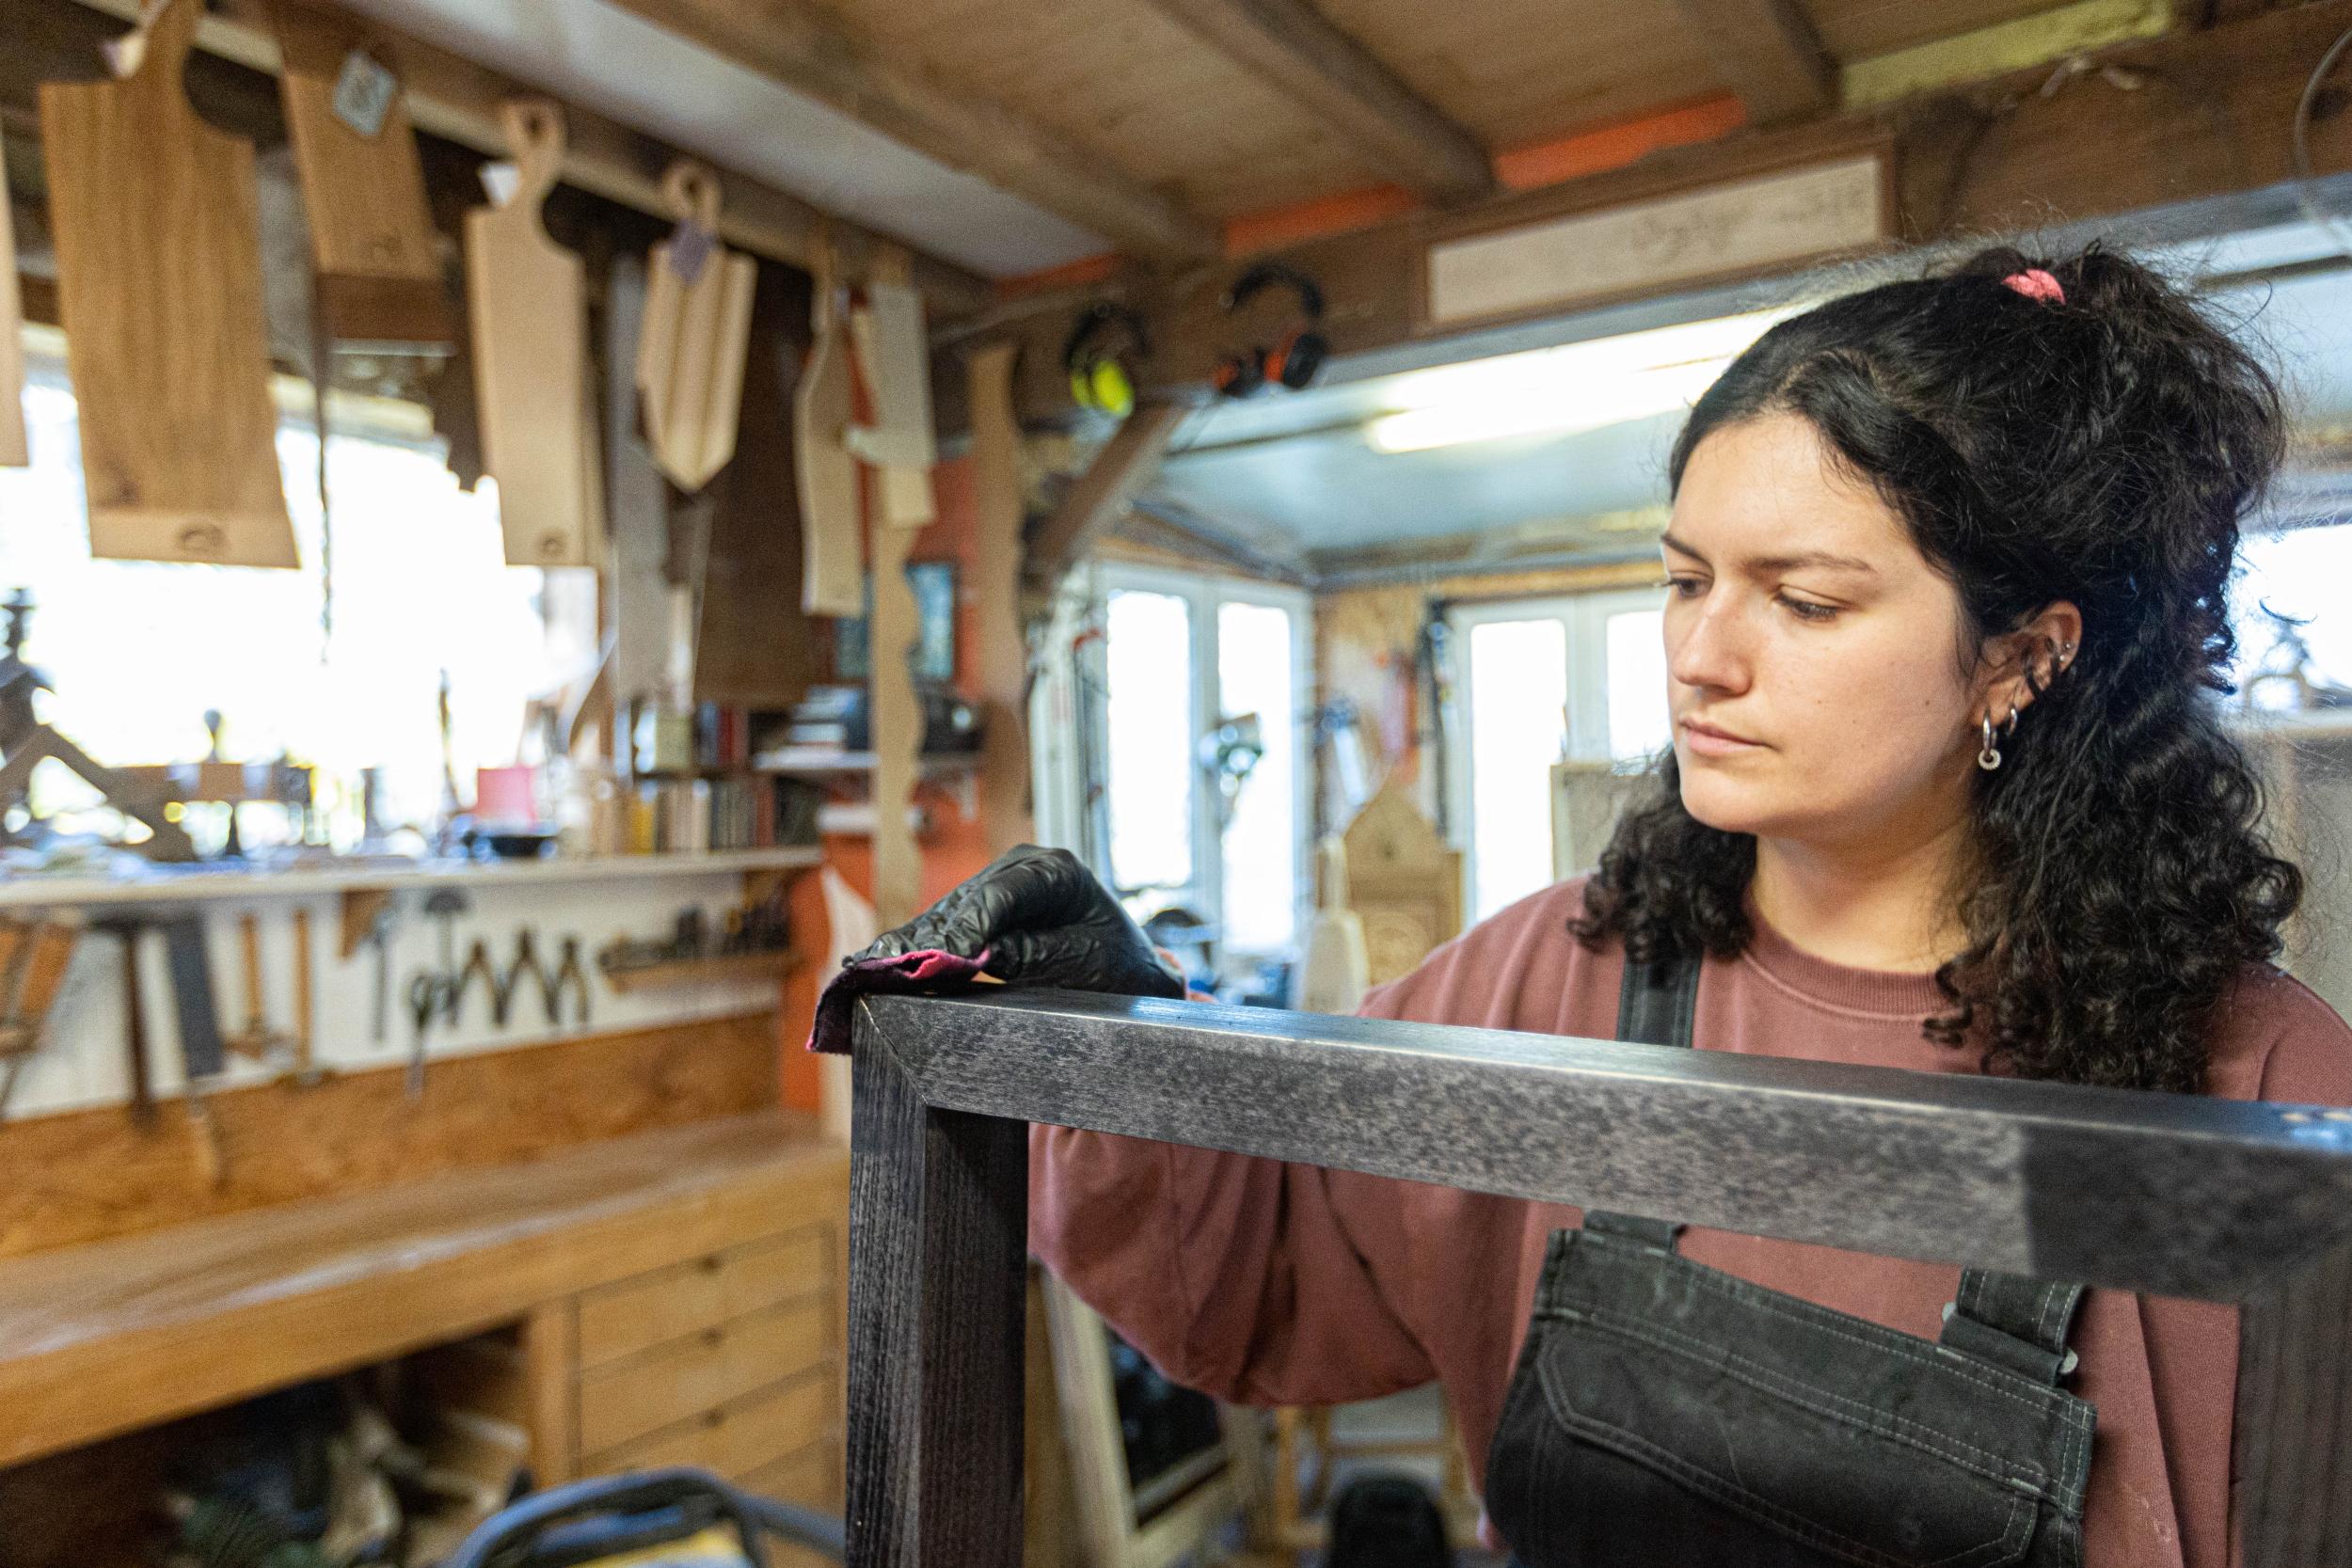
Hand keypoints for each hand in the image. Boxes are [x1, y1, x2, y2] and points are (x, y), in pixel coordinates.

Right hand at [853, 845, 1184, 998]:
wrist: (1135, 980)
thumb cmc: (1121, 970)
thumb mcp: (1084, 963)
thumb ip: (1033, 954)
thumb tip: (978, 955)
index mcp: (1056, 871)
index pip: (1000, 894)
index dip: (965, 927)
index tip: (941, 959)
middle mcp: (1023, 868)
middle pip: (964, 902)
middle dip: (927, 938)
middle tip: (888, 968)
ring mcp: (1001, 887)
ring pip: (948, 915)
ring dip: (910, 944)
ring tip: (869, 965)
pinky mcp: (985, 912)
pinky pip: (946, 929)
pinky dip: (915, 948)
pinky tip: (879, 961)